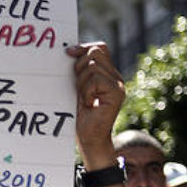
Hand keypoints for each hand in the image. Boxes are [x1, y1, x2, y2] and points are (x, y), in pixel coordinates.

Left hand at [67, 43, 124, 168]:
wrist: (88, 138)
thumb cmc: (80, 116)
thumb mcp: (77, 88)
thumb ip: (79, 71)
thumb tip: (70, 51)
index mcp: (107, 74)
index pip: (99, 48)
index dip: (83, 48)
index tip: (67, 53)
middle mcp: (115, 77)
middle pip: (96, 52)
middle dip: (79, 66)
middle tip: (77, 86)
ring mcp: (118, 84)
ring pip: (93, 65)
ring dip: (81, 82)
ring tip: (84, 98)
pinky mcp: (117, 93)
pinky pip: (95, 79)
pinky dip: (86, 91)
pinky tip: (89, 103)